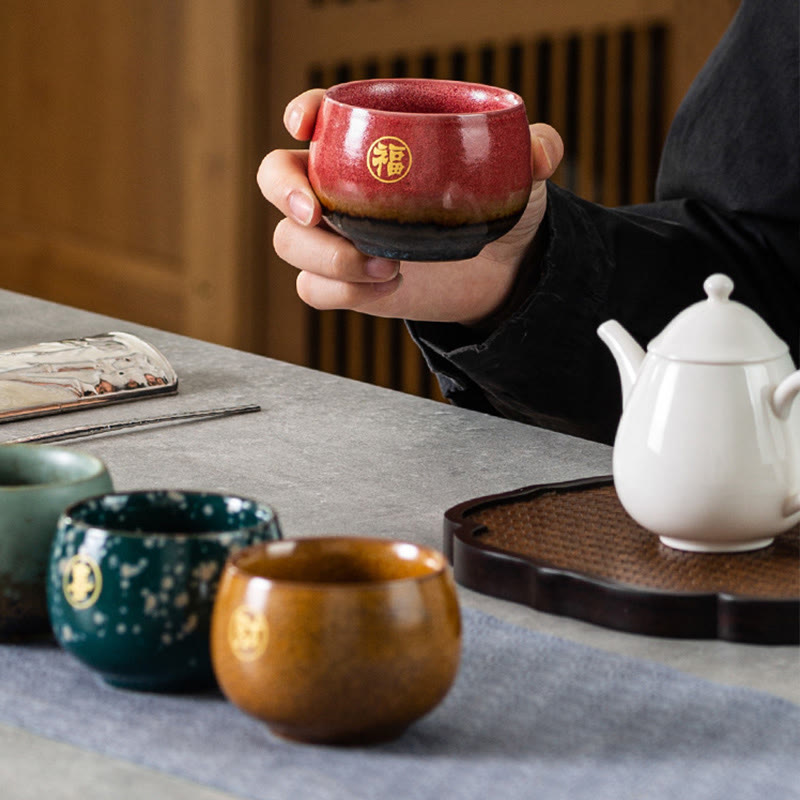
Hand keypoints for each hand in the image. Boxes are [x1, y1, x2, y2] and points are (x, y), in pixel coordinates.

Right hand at [257, 88, 563, 325]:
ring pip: (289, 241)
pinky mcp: (345, 282)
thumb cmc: (498, 208)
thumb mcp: (522, 175)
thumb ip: (535, 151)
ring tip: (385, 266)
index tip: (306, 125)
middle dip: (285, 191)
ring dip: (327, 257)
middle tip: (316, 212)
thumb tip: (537, 152)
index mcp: (370, 145)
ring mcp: (338, 237)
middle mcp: (341, 188)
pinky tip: (387, 286)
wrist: (501, 272)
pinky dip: (341, 290)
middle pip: (277, 176)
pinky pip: (313, 288)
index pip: (319, 116)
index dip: (303, 113)